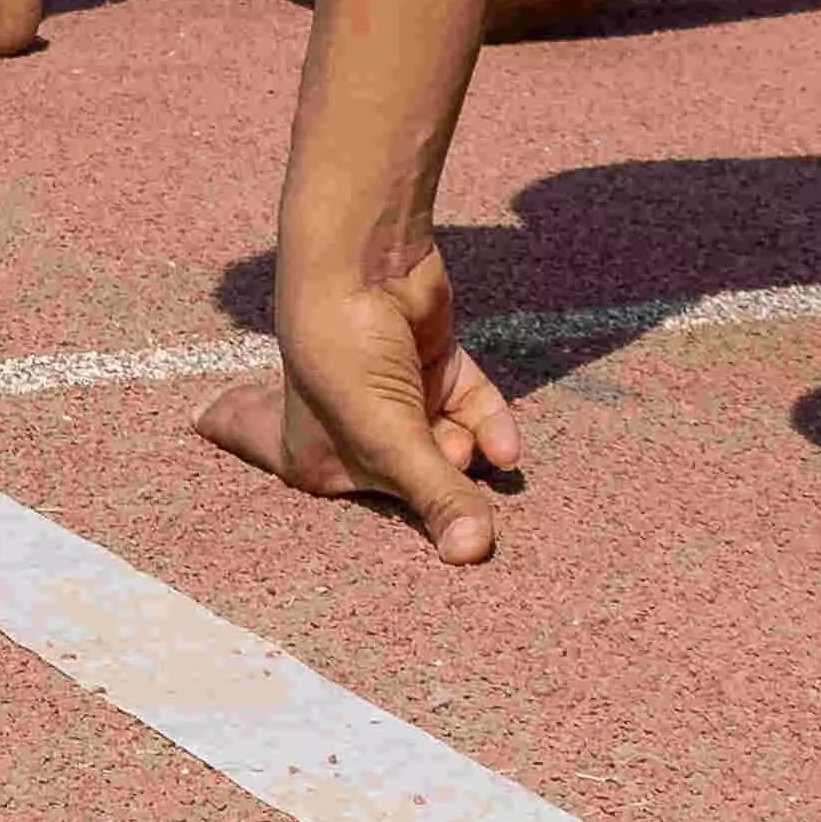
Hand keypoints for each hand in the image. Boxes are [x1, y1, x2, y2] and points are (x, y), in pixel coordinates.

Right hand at [195, 247, 522, 561]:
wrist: (360, 264)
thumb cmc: (345, 362)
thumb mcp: (391, 439)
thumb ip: (437, 496)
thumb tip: (472, 556)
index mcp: (314, 460)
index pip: (351, 508)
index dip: (382, 513)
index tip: (400, 526)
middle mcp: (352, 433)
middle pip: (413, 479)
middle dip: (442, 477)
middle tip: (447, 462)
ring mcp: (395, 397)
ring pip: (447, 443)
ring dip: (469, 452)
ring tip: (477, 452)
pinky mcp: (430, 365)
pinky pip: (468, 406)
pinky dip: (489, 422)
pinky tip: (506, 449)